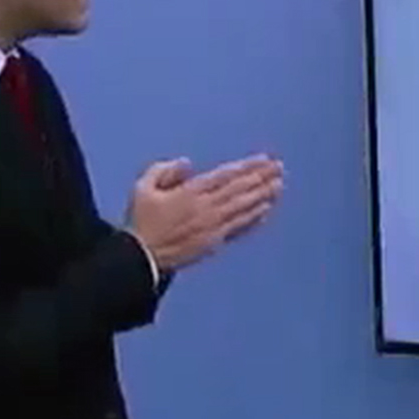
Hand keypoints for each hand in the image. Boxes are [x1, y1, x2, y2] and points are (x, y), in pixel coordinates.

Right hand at [126, 154, 282, 271]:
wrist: (140, 259)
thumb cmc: (140, 222)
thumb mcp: (142, 189)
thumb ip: (163, 171)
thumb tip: (185, 163)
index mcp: (190, 193)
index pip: (226, 176)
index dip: (248, 167)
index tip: (264, 159)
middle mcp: (206, 209)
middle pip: (240, 189)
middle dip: (262, 177)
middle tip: (278, 167)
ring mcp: (213, 227)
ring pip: (244, 208)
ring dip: (263, 195)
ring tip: (279, 184)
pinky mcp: (215, 243)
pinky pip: (239, 228)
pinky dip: (254, 219)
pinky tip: (266, 210)